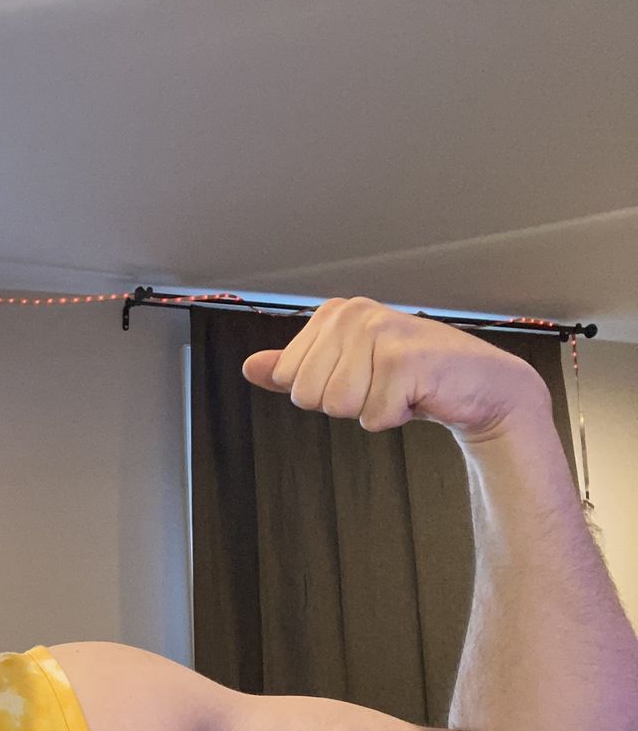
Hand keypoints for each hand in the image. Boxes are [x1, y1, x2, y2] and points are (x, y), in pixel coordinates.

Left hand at [242, 297, 547, 443]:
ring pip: (337, 406)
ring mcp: (380, 332)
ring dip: (371, 410)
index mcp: (334, 312)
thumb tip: (250, 367)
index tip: (360, 376)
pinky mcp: (404, 359)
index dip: (323, 392)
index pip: (288, 378)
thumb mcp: (346, 369)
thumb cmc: (411, 377)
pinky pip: (372, 417)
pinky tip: (417, 395)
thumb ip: (295, 368)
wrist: (479, 385)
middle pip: (308, 395)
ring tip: (399, 389)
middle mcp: (354, 313)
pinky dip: (395, 417)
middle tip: (381, 386)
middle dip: (345, 403)